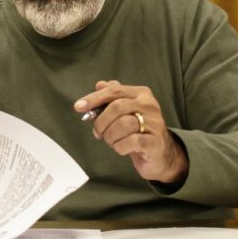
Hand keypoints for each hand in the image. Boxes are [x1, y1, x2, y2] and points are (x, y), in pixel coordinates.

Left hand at [74, 80, 188, 183]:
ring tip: (112, 141)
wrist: (159, 154)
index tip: (78, 107)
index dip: (94, 98)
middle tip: (98, 133)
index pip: (114, 91)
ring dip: (110, 136)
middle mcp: (150, 105)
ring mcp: (154, 123)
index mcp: (141, 94)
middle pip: (116, 107)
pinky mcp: (154, 142)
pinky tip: (121, 148)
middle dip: (101, 122)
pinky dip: (119, 147)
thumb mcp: (124, 112)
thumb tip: (99, 84)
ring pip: (122, 124)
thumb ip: (111, 98)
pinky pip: (130, 142)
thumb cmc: (137, 130)